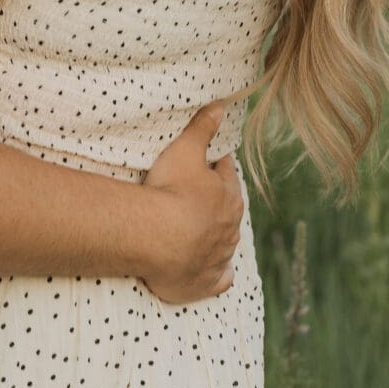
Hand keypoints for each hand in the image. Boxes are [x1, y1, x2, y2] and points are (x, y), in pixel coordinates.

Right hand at [138, 103, 245, 304]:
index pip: (226, 174)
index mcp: (229, 195)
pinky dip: (218, 275)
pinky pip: (218, 279)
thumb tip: (221, 105)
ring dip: (216, 237)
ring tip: (201, 231)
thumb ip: (203, 128)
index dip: (215, 167)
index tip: (208, 162)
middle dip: (218, 204)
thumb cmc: (171, 191)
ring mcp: (219, 256)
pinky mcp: (205, 282)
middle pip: (227, 210)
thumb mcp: (185, 150)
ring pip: (225, 243)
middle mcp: (230, 226)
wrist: (158, 238)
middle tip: (200, 198)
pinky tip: (217, 273)